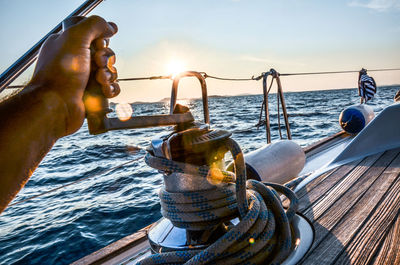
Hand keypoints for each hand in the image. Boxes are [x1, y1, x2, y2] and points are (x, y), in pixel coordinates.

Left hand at [29, 15, 119, 136]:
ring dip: (109, 75)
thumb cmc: (61, 72)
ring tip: (99, 81)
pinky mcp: (92, 95)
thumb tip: (111, 27)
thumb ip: (95, 25)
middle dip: (106, 59)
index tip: (98, 44)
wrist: (57, 106)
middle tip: (97, 64)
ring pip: (110, 71)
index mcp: (68, 44)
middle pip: (105, 53)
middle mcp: (76, 60)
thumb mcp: (75, 37)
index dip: (100, 38)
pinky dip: (111, 89)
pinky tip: (104, 91)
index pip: (92, 34)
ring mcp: (84, 78)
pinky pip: (111, 88)